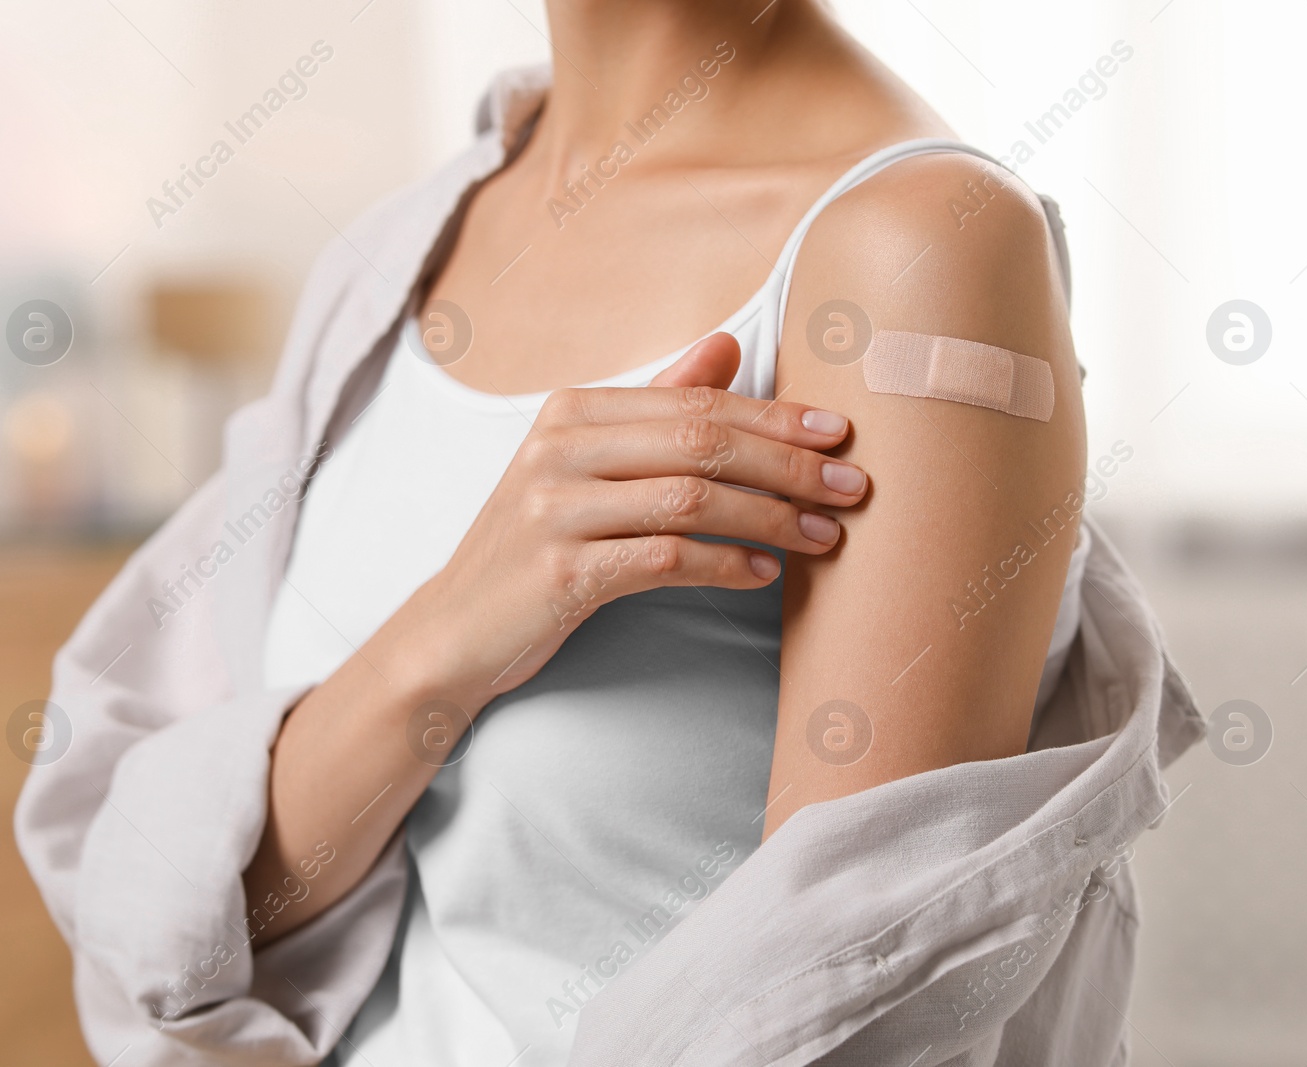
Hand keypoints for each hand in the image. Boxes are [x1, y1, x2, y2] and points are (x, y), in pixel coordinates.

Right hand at [388, 331, 868, 714]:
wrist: (454, 630)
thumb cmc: (537, 544)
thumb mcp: (585, 465)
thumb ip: (656, 405)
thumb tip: (728, 345)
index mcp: (572, 411)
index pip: (695, 403)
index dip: (775, 417)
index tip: (838, 434)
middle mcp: (559, 449)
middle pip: (700, 443)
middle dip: (788, 464)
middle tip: (852, 486)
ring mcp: (554, 510)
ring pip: (690, 499)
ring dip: (771, 518)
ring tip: (825, 537)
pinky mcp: (560, 572)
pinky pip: (664, 559)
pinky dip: (725, 565)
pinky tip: (764, 574)